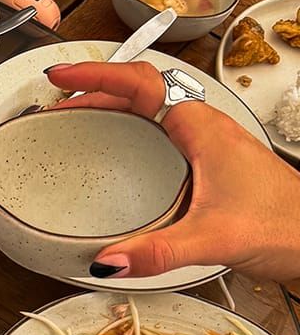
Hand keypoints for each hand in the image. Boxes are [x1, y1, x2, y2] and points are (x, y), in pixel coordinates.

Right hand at [46, 61, 299, 283]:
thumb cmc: (281, 223)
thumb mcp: (214, 238)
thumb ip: (158, 251)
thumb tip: (108, 259)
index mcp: (202, 129)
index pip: (141, 84)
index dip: (97, 75)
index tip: (62, 76)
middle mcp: (202, 129)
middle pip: (140, 89)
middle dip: (94, 88)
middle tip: (58, 100)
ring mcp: (204, 143)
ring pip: (150, 108)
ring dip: (111, 105)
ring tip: (77, 117)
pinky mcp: (203, 162)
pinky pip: (157, 131)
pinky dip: (127, 129)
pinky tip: (114, 153)